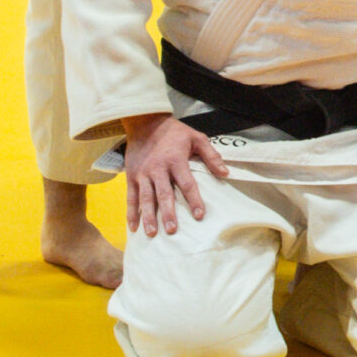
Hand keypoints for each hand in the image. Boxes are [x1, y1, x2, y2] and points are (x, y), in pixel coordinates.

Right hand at [122, 112, 230, 234]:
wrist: (145, 123)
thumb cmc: (174, 132)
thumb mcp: (197, 138)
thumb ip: (212, 156)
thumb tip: (226, 173)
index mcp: (175, 160)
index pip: (186, 183)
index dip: (194, 200)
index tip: (199, 215)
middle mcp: (157, 169)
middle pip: (163, 194)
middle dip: (168, 213)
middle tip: (173, 230)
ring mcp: (143, 174)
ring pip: (145, 198)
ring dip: (148, 217)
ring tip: (152, 233)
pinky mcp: (131, 176)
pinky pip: (130, 197)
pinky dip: (131, 213)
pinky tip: (133, 227)